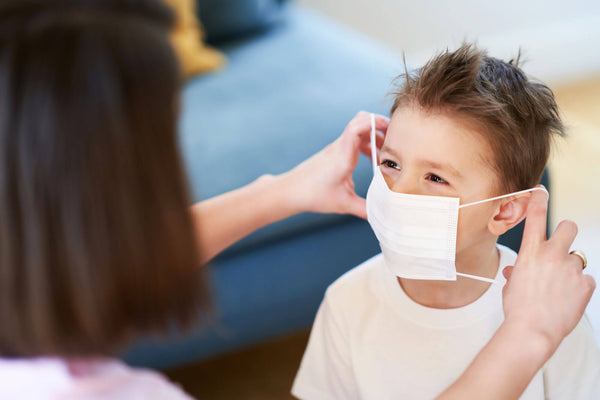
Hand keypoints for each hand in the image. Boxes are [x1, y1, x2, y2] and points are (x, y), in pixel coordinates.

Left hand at [281, 111, 388, 218]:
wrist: (290, 191)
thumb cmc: (313, 195)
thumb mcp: (343, 204)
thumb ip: (365, 208)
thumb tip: (383, 213)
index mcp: (343, 155)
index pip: (357, 126)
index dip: (375, 122)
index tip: (390, 129)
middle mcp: (340, 147)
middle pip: (360, 120)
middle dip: (379, 126)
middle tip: (393, 142)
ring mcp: (336, 148)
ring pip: (359, 130)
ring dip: (374, 137)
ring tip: (385, 156)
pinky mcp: (334, 153)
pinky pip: (354, 141)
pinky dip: (367, 145)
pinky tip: (372, 161)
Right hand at [501, 187, 594, 354]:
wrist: (532, 330)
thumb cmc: (517, 309)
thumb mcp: (511, 286)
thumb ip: (518, 272)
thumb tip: (517, 270)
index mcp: (531, 252)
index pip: (535, 216)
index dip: (538, 198)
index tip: (539, 190)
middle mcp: (553, 255)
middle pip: (568, 227)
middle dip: (566, 233)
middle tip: (561, 247)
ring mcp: (571, 268)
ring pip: (578, 258)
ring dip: (570, 268)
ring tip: (560, 287)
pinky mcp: (586, 284)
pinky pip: (585, 280)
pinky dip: (578, 288)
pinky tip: (567, 299)